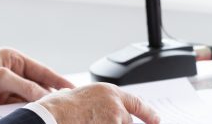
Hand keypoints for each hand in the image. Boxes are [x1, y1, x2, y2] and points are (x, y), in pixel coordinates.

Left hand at [0, 47, 73, 118]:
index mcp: (13, 59)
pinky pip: (20, 110)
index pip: (41, 70)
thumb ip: (24, 87)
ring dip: (37, 107)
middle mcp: (12, 73)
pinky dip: (26, 114)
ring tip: (49, 113)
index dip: (58, 80)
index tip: (73, 89)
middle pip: (38, 87)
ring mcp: (7, 91)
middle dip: (48, 97)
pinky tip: (33, 117)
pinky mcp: (1, 106)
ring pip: (30, 101)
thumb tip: (46, 97)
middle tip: (63, 106)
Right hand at [38, 83, 159, 123]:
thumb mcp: (78, 95)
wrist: (54, 116)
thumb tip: (90, 105)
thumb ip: (92, 100)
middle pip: (126, 120)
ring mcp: (115, 119)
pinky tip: (88, 123)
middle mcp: (115, 104)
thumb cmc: (60, 107)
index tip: (156, 120)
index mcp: (108, 91)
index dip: (149, 113)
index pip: (137, 103)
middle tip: (102, 120)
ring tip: (88, 120)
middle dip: (117, 123)